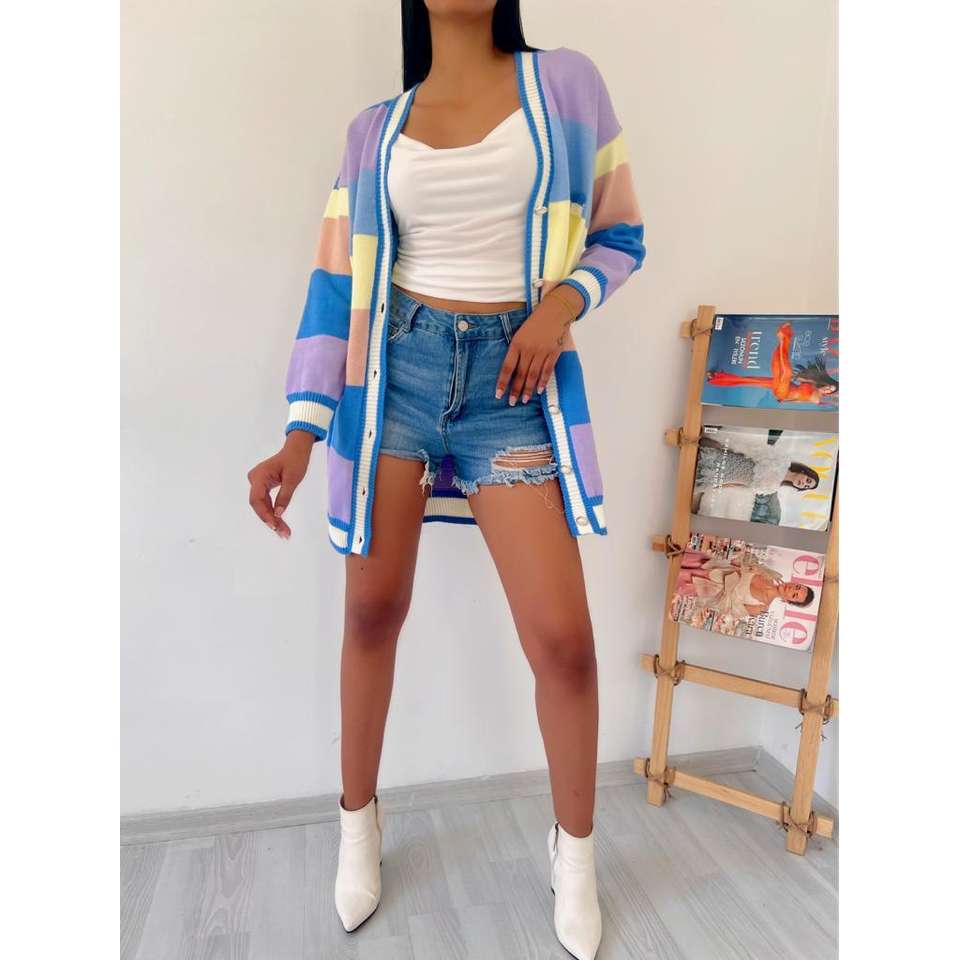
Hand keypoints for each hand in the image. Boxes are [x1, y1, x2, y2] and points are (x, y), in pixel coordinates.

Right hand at [246, 430, 314, 538]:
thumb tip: (278, 514)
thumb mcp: (293, 479)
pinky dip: (273, 512)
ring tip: (284, 533)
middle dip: (270, 520)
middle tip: (284, 534)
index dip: (264, 514)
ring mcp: (257, 483)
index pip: (257, 499)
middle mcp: (255, 479)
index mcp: (259, 476)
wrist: (296, 450)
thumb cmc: (296, 461)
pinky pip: (266, 502)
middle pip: (259, 504)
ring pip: (262, 505)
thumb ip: (284, 496)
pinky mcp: (262, 486)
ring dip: (272, 519)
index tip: (274, 526)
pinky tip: (280, 523)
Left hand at [495, 286, 583, 404]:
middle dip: (516, 390)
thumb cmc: (535, 323)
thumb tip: (511, 370)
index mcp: (517, 344)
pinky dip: (543, 381)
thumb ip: (516, 350)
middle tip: (512, 402)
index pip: (507, 367)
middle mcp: (529, 349)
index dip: (503, 382)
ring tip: (524, 399)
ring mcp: (542, 352)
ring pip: (533, 375)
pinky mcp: (554, 353)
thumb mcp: (520, 333)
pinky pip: (547, 370)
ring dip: (529, 389)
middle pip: (521, 374)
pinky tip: (539, 390)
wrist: (554, 311)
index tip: (499, 394)